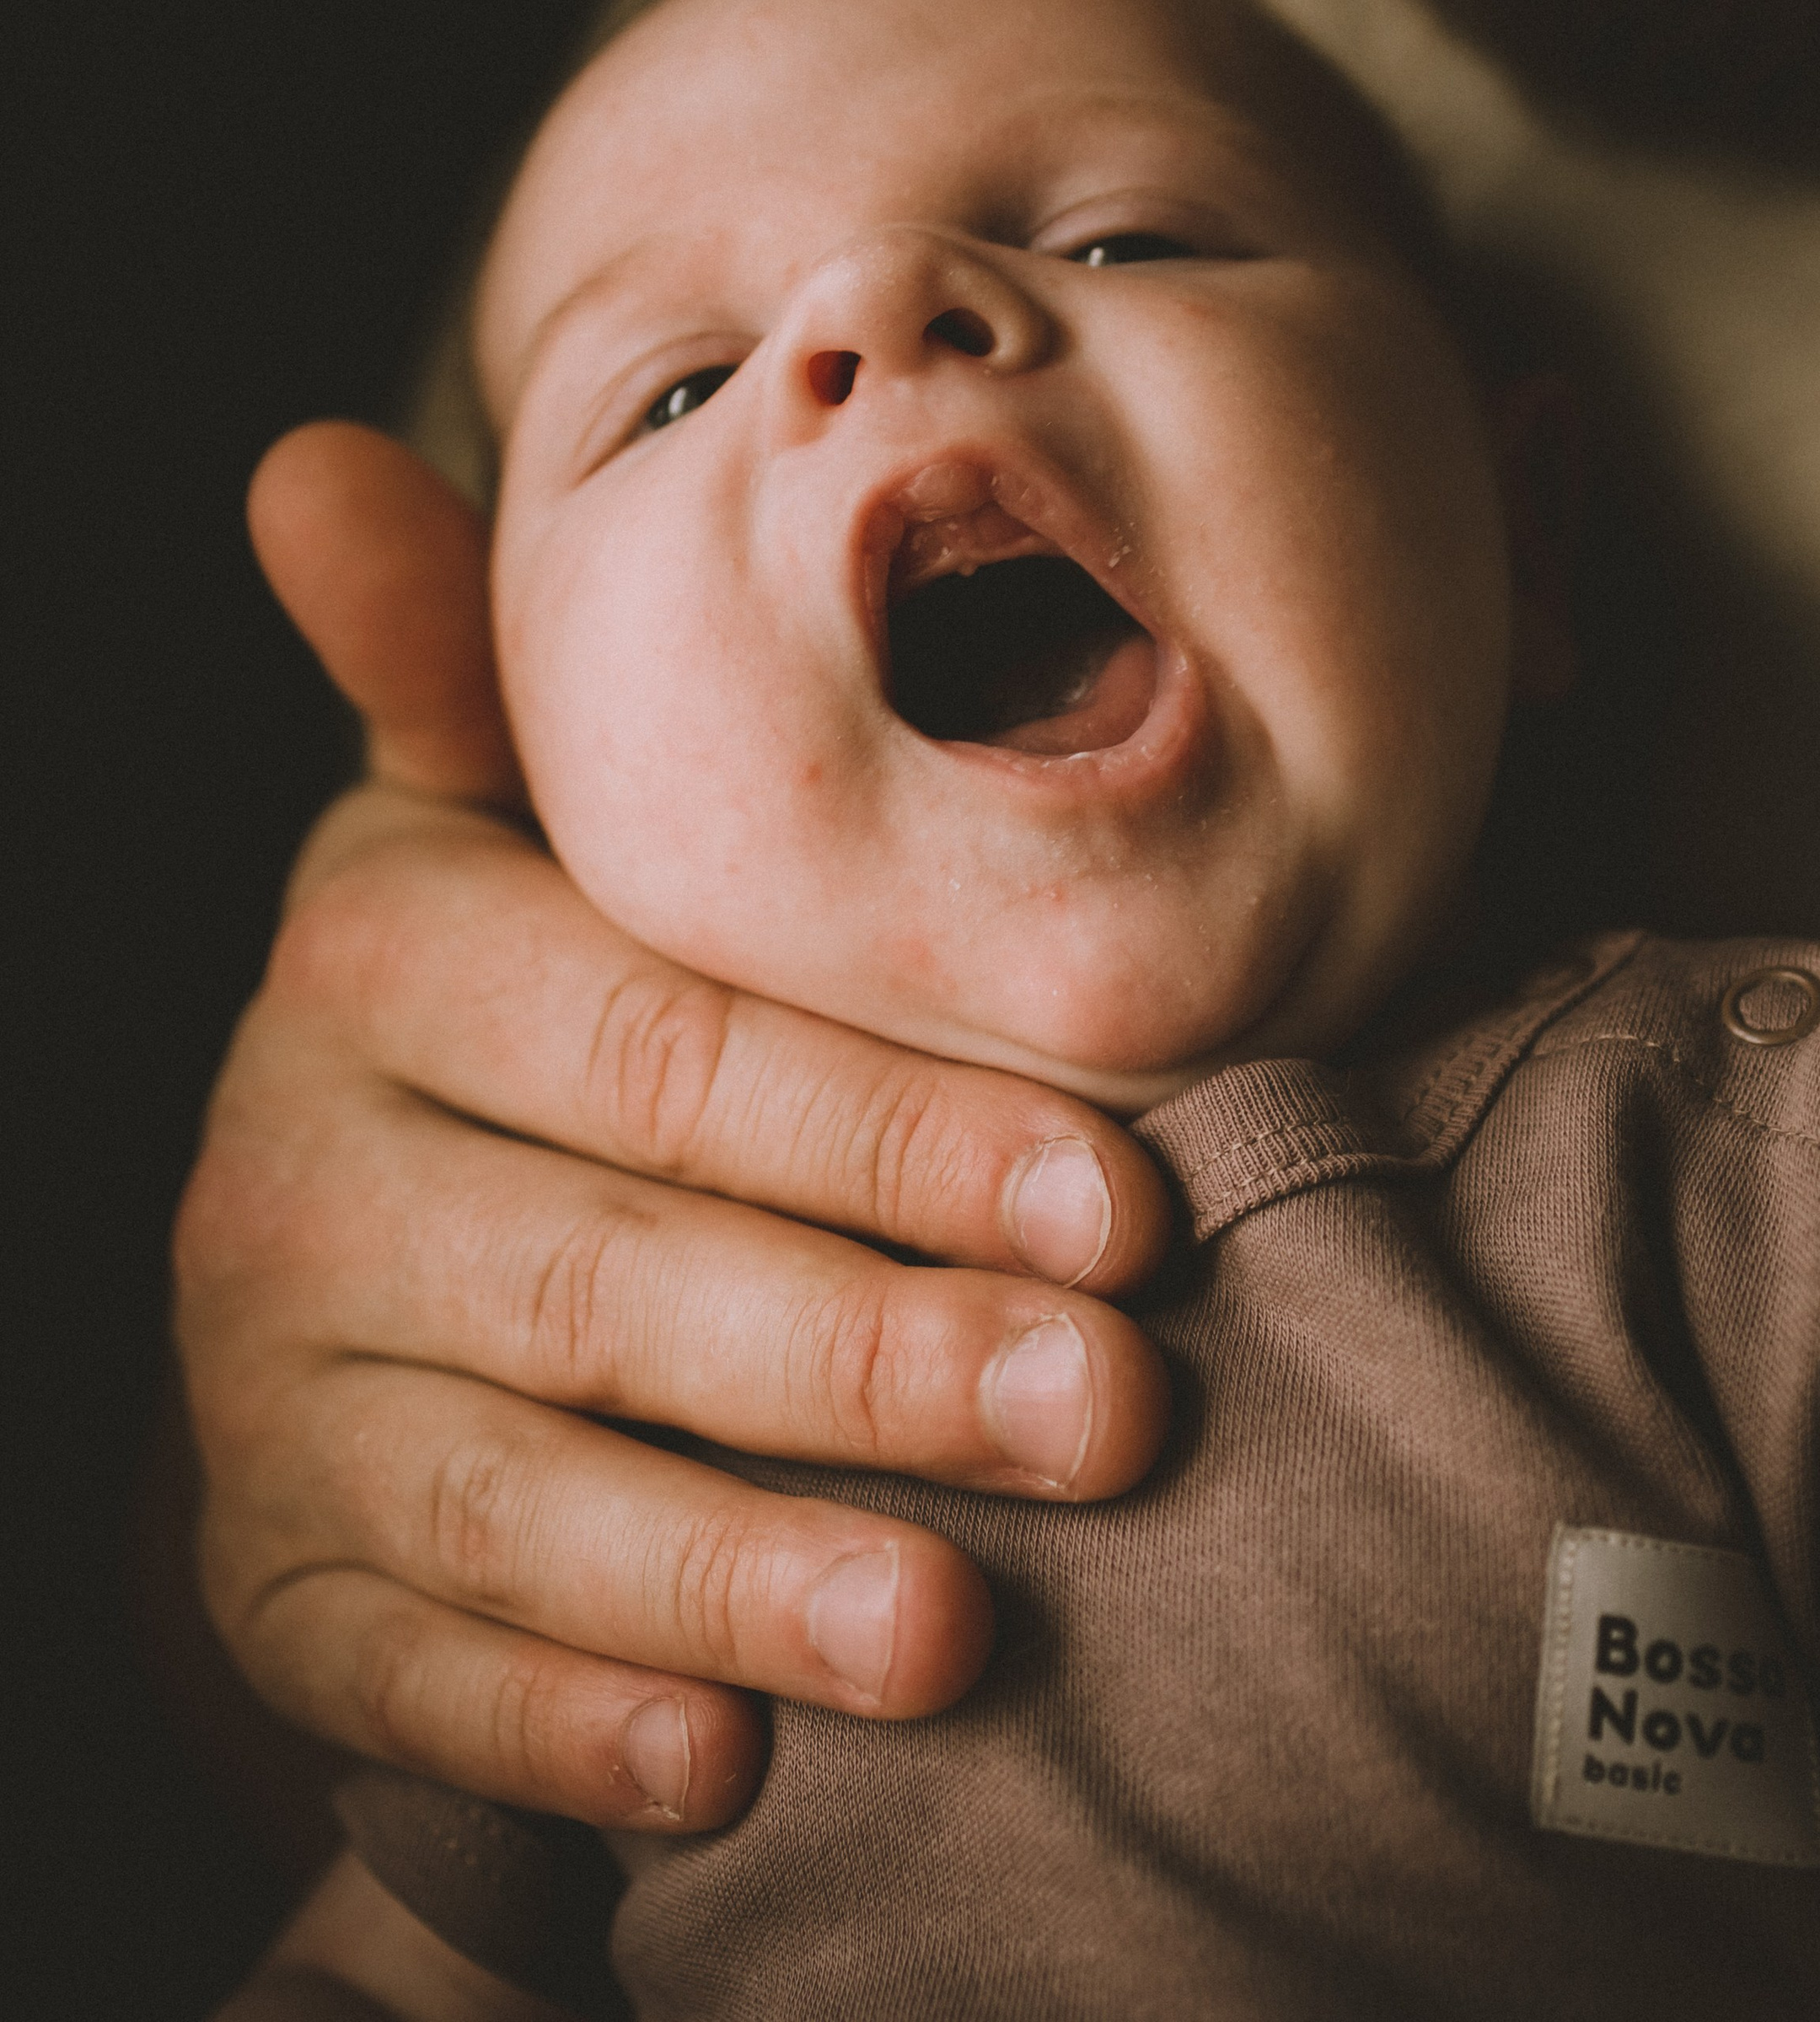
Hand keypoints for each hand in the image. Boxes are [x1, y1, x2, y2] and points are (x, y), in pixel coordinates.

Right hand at [176, 425, 1170, 1828]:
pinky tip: (723, 1772)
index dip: (895, 1124)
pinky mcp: (282, 1581)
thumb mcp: (499, 827)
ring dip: (746, 1566)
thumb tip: (307, 460)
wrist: (358, 1249)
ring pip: (524, 1488)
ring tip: (958, 1629)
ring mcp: (276, 1393)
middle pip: (622, 1265)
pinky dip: (563, 1725)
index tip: (1130, 1192)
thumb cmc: (532, 1003)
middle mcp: (295, 1168)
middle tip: (1118, 1413)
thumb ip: (459, 674)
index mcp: (385, 952)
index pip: (662, 1037)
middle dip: (882, 1349)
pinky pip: (413, 1670)